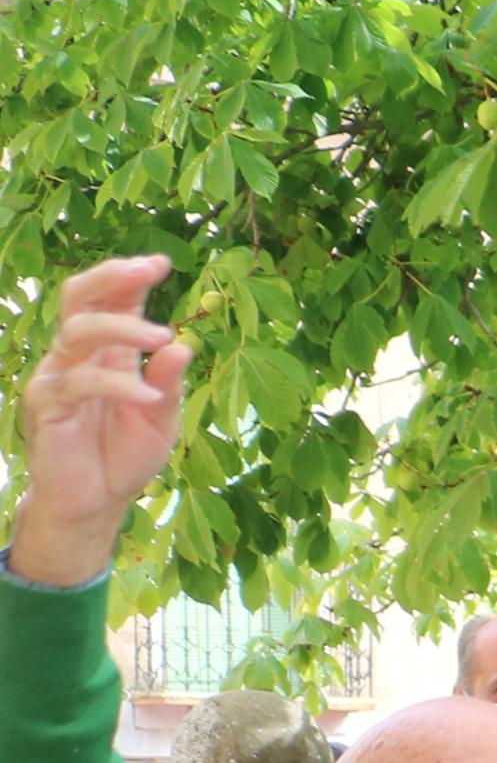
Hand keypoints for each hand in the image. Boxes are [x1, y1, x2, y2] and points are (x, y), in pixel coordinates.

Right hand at [9, 255, 189, 587]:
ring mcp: (57, 375)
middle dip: (112, 277)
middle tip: (147, 270)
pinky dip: (119, 384)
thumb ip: (170, 384)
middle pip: (81, 298)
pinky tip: (149, 396)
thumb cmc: (125, 456)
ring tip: (163, 337)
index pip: (114, 303)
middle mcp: (79, 356)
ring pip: (78, 331)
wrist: (95, 501)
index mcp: (109, 353)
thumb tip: (184, 344)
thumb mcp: (161, 420)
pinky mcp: (45, 403)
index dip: (131, 279)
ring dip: (122, 328)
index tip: (160, 262)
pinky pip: (79, 382)